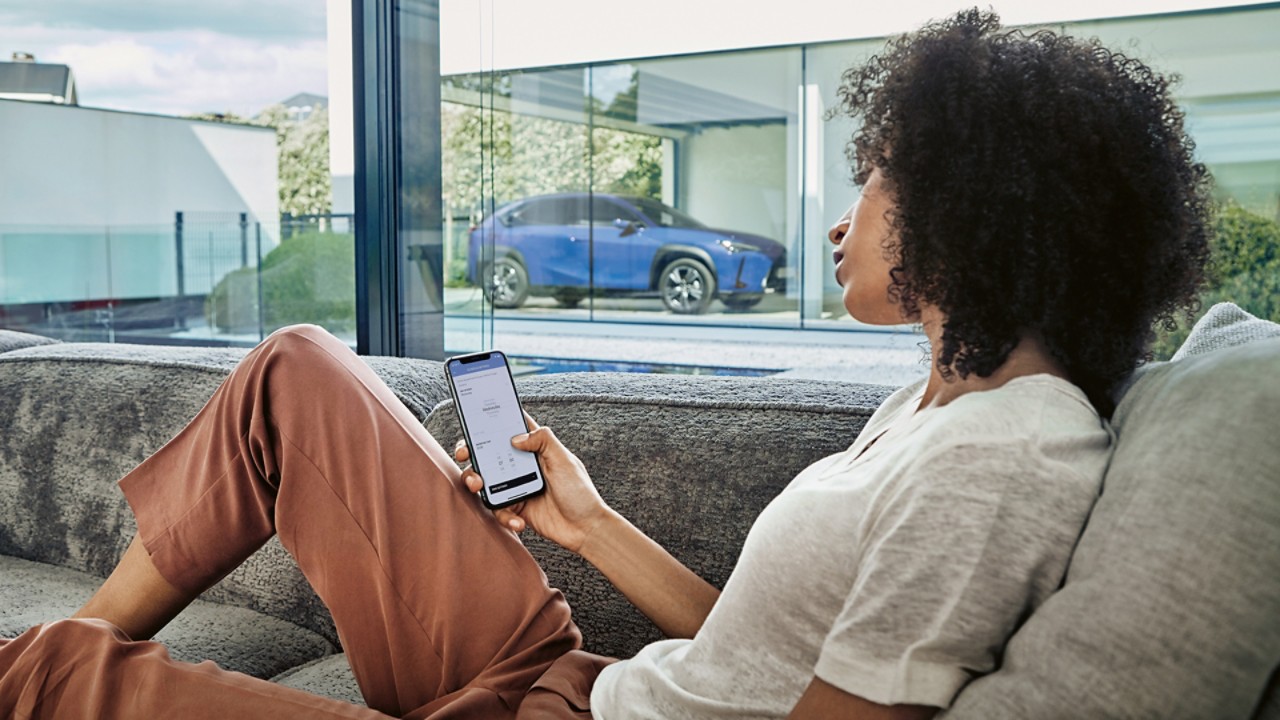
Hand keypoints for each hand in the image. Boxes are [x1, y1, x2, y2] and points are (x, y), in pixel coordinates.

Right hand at [456, 413, 612, 554]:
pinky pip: (498, 510)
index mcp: (535, 449)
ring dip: (476, 481)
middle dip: (471, 452)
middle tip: (464, 454)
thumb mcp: (564, 460)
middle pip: (489, 455)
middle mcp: (523, 466)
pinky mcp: (516, 509)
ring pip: (486, 481)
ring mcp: (517, 487)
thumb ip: (543, 440)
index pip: (511, 429)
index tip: (475, 420)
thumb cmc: (580, 492)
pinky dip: (505, 516)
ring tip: (479, 486)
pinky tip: (518, 521)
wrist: (586, 529)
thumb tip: (515, 437)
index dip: (492, 423)